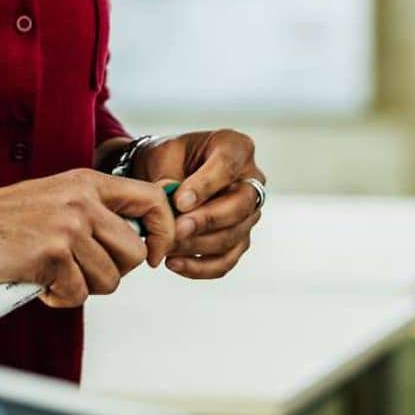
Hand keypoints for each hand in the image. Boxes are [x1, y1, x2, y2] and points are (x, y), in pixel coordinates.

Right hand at [0, 171, 176, 308]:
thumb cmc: (6, 220)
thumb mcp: (56, 198)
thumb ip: (94, 212)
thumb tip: (139, 243)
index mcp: (87, 182)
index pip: (151, 200)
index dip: (162, 232)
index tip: (151, 255)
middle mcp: (82, 201)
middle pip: (133, 253)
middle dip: (112, 273)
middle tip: (80, 271)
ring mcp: (68, 227)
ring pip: (108, 280)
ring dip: (82, 288)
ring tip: (53, 274)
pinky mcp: (52, 255)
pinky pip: (77, 295)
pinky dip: (58, 298)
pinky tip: (37, 282)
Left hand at [125, 129, 262, 278]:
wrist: (166, 174)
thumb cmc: (168, 159)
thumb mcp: (163, 156)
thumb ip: (169, 178)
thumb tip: (173, 206)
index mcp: (236, 148)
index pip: (228, 166)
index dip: (205, 186)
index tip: (179, 201)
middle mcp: (251, 180)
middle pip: (239, 206)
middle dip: (206, 221)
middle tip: (176, 229)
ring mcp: (249, 213)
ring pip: (233, 236)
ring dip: (198, 246)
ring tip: (168, 246)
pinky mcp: (239, 239)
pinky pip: (226, 260)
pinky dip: (200, 267)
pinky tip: (174, 264)